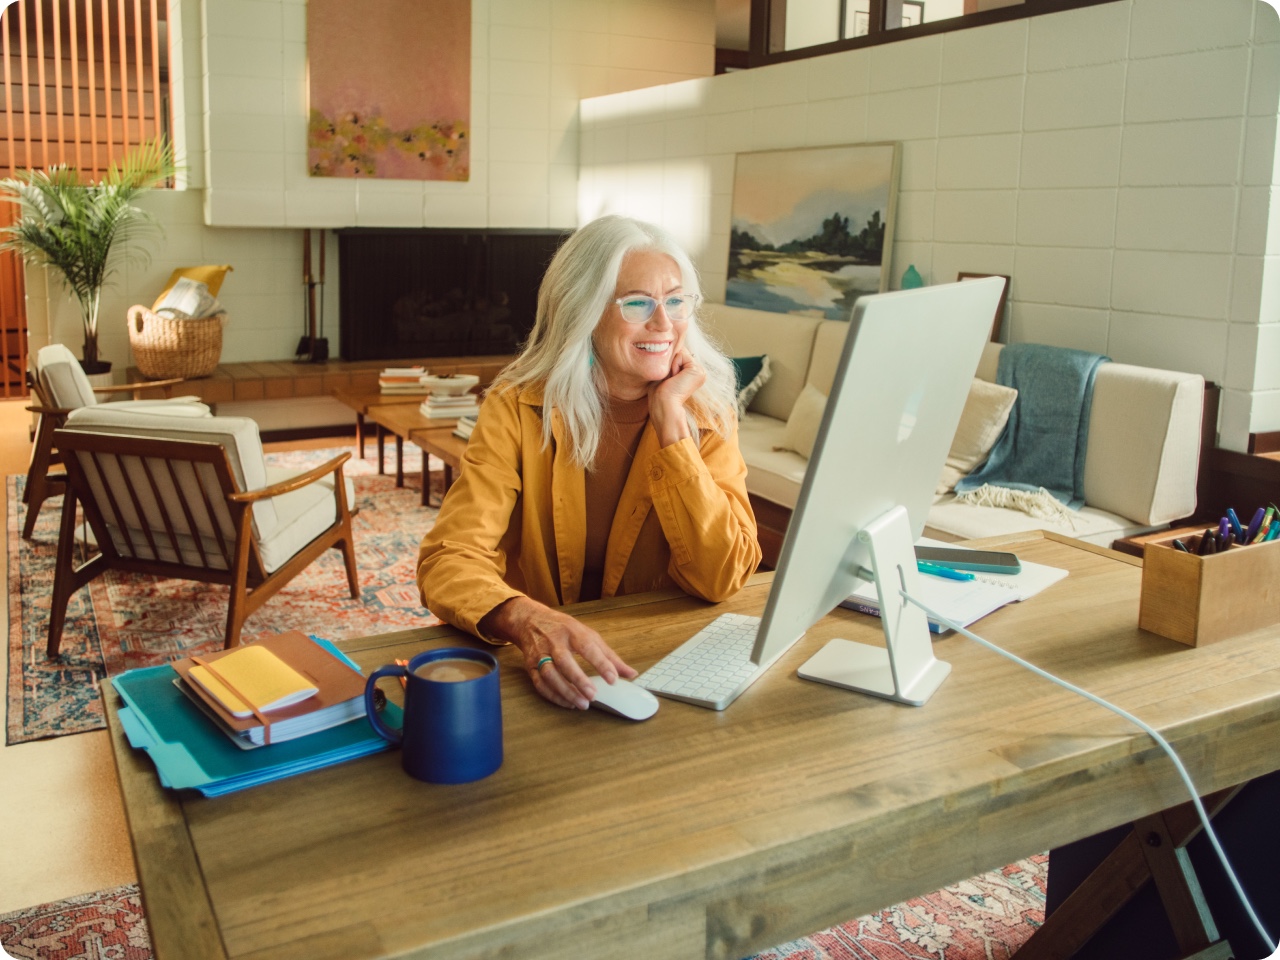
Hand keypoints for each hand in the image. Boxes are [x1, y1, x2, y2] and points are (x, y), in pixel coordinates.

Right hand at [479, 596, 637, 708]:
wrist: (530, 621)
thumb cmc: (564, 629)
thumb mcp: (588, 635)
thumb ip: (609, 656)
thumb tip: (631, 674)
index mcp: (573, 632)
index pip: (588, 647)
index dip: (601, 663)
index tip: (613, 679)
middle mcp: (555, 642)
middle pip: (565, 661)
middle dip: (578, 680)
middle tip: (593, 695)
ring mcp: (540, 654)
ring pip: (550, 674)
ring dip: (565, 691)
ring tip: (582, 704)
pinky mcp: (530, 666)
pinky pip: (540, 683)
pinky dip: (553, 695)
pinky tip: (567, 703)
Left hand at [649, 349, 704, 445]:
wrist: (664, 406)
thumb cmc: (660, 395)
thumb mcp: (664, 375)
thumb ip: (669, 362)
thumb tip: (669, 347)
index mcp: (692, 373)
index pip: (678, 355)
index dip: (668, 362)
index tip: (667, 379)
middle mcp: (699, 371)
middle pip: (679, 352)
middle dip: (669, 363)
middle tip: (669, 380)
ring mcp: (700, 371)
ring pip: (680, 353)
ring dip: (671, 365)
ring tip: (671, 380)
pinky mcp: (698, 370)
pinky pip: (680, 355)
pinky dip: (673, 366)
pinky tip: (674, 379)